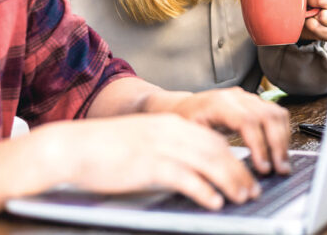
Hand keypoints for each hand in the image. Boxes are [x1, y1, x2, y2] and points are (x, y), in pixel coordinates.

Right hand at [25, 113, 260, 209]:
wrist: (74, 147)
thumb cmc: (105, 148)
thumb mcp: (143, 141)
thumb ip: (167, 148)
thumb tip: (190, 168)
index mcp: (169, 123)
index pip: (212, 138)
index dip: (233, 157)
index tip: (245, 173)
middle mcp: (170, 131)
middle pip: (217, 150)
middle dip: (238, 171)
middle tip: (252, 190)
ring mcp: (161, 147)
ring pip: (208, 163)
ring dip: (230, 182)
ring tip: (242, 198)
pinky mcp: (150, 166)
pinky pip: (186, 179)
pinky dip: (205, 191)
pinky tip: (214, 203)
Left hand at [156, 87, 291, 175]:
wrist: (182, 107)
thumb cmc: (184, 122)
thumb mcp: (189, 137)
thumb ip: (207, 152)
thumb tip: (225, 176)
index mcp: (218, 103)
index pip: (247, 120)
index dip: (259, 145)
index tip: (263, 167)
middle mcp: (236, 97)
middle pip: (267, 115)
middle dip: (277, 145)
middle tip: (279, 169)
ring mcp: (247, 98)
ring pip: (276, 113)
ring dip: (283, 139)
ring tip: (281, 163)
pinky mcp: (254, 103)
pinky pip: (276, 114)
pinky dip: (282, 133)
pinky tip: (278, 150)